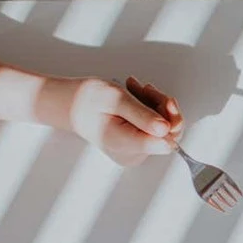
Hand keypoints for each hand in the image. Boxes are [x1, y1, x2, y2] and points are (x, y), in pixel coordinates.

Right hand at [51, 75, 184, 165]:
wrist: (71, 105)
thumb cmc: (87, 100)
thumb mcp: (115, 99)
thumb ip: (141, 116)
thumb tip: (165, 129)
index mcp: (126, 146)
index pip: (166, 141)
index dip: (171, 119)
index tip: (166, 100)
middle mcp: (134, 155)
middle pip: (168, 133)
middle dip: (162, 107)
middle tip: (145, 88)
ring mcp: (137, 151)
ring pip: (164, 127)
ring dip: (155, 104)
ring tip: (136, 88)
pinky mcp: (139, 145)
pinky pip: (156, 126)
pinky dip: (151, 108)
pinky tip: (137, 96)